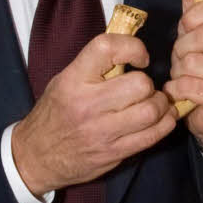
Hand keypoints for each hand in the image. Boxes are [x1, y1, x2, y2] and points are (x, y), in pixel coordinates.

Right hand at [12, 33, 177, 196]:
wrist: (36, 156)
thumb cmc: (54, 113)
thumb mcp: (64, 80)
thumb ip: (95, 65)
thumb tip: (129, 46)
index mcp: (73, 80)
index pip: (108, 48)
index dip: (133, 47)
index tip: (139, 57)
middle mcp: (88, 105)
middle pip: (140, 84)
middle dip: (149, 84)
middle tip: (143, 88)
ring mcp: (102, 132)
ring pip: (151, 111)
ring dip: (160, 104)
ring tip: (154, 102)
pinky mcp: (114, 153)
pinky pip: (152, 136)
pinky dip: (165, 123)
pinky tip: (162, 118)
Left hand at [164, 0, 202, 145]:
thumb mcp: (199, 28)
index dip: (194, 15)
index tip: (187, 27)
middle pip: (202, 34)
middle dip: (183, 48)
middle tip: (187, 59)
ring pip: (191, 60)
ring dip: (180, 70)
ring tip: (190, 76)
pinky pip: (188, 83)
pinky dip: (178, 88)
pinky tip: (187, 92)